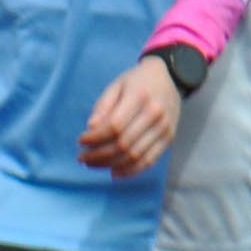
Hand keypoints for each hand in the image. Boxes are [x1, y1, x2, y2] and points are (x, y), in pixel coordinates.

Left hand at [79, 57, 182, 175]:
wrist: (169, 78)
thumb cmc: (136, 81)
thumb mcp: (116, 85)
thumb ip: (103, 106)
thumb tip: (91, 128)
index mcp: (139, 97)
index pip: (114, 126)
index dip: (95, 137)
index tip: (81, 140)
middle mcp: (155, 114)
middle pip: (124, 144)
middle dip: (99, 155)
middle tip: (82, 157)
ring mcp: (164, 128)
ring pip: (135, 156)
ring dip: (110, 164)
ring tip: (93, 164)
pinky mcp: (169, 139)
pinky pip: (149, 161)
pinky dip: (130, 171)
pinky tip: (114, 172)